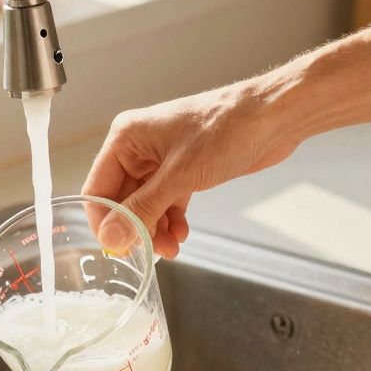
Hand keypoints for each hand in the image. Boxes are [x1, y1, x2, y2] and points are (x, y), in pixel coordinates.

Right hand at [82, 78, 299, 257]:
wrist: (273, 117)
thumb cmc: (226, 129)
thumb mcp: (179, 176)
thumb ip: (143, 210)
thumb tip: (113, 238)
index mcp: (126, 138)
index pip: (98, 189)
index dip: (106, 222)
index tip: (120, 249)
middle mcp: (138, 148)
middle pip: (122, 201)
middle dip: (136, 229)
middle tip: (150, 253)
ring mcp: (161, 160)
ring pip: (145, 205)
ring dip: (154, 229)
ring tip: (171, 249)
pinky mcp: (183, 170)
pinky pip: (166, 202)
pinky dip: (171, 221)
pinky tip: (181, 235)